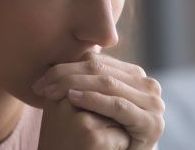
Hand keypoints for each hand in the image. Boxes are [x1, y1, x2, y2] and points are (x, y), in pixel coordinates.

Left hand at [33, 51, 164, 149]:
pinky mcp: (151, 122)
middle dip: (67, 76)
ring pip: (108, 85)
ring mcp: (153, 103)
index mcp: (135, 75)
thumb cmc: (104, 137)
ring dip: (75, 84)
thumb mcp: (94, 105)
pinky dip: (94, 100)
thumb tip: (57, 57)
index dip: (66, 67)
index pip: (97, 62)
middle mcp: (148, 85)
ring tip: (51, 91)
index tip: (41, 79)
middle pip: (101, 71)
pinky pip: (118, 106)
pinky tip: (72, 99)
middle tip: (41, 85)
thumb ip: (87, 81)